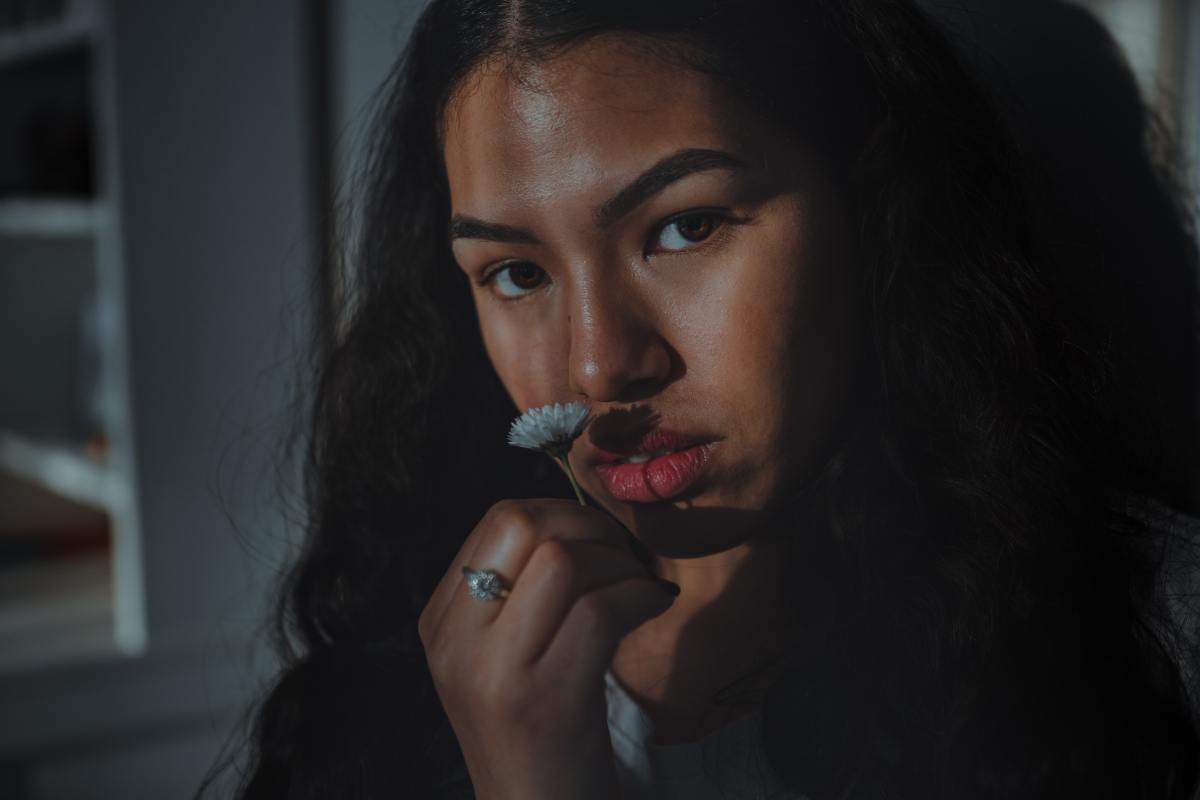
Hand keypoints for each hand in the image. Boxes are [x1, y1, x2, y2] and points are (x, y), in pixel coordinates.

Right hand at [418, 498, 676, 799]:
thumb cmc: (541, 732)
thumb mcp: (505, 656)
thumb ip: (519, 591)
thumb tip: (579, 522)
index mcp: (442, 621)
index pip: (498, 520)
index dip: (561, 512)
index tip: (599, 540)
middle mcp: (455, 640)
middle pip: (520, 524)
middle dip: (587, 525)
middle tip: (624, 556)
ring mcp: (494, 671)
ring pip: (562, 561)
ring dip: (619, 562)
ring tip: (639, 587)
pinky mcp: (543, 701)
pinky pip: (600, 611)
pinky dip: (639, 596)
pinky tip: (654, 607)